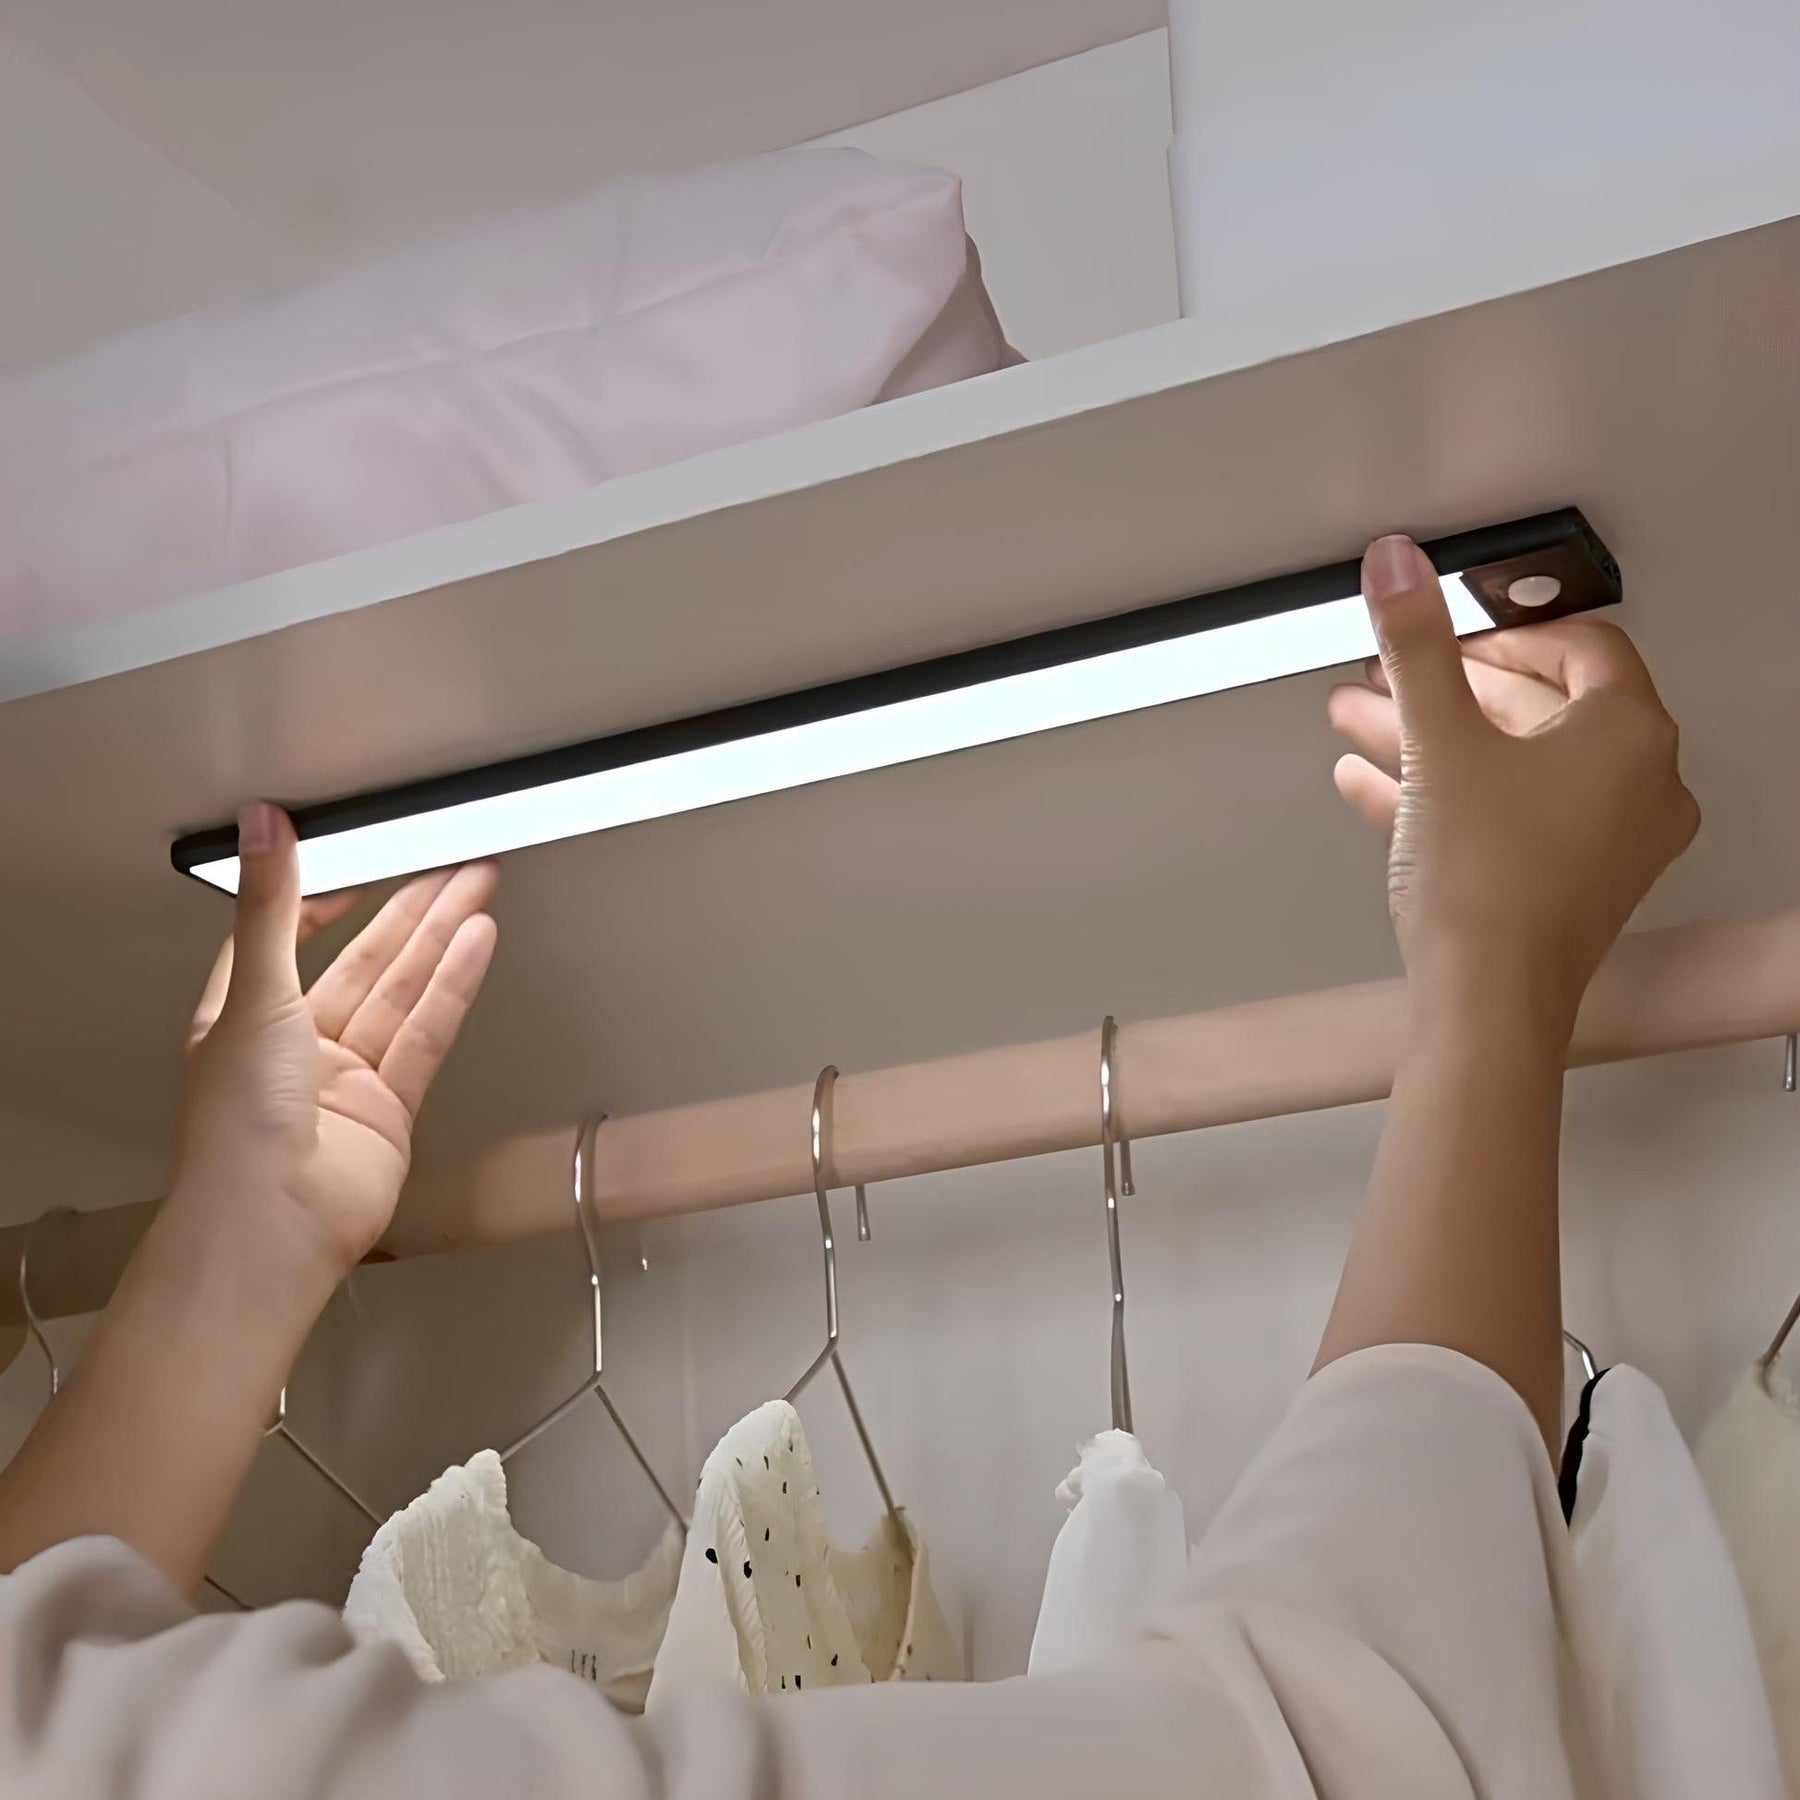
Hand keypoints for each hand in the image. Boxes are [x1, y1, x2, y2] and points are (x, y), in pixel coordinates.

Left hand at [176, 803, 498, 1279]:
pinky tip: (476, 948)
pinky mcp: (390, 1107)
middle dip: (407, 909)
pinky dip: (452, 990)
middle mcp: (294, 1047)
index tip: (360, 861)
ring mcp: (346, 1079)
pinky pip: (426, 1036)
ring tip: (478, 888)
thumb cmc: (237, 1131)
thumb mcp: (255, 996)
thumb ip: (270, 907)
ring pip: (401, 993)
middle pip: (360, 961)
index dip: (320, 897)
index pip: (284, 939)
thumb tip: (262, 828)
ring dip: (440, 939)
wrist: (274, 1224)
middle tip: (450, 862)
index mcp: (242, 1019)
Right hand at [1327, 535, 1698, 1023]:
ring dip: (1433, 737)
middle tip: (1394, 674)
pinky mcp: (1565, 883)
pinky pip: (1502, 814)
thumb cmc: (1491, 888)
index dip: (1501, 632)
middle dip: (1447, 687)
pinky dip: (1444, 792)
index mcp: (1630, 736)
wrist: (1485, 1000)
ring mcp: (1603, 840)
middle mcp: (1634, 786)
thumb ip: (1415, 643)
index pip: (1580, 646)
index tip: (1450, 632)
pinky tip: (1377, 785)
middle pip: (1537, 707)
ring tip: (1367, 721)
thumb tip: (1400, 567)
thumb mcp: (1439, 739)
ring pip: (1511, 764)